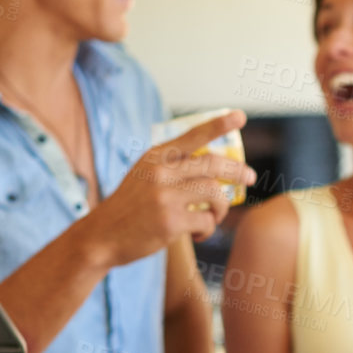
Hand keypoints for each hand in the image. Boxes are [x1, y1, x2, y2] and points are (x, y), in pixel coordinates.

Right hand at [85, 111, 254, 268]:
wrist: (101, 236)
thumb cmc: (130, 207)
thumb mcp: (144, 175)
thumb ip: (171, 167)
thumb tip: (213, 166)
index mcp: (155, 156)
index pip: (192, 135)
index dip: (219, 125)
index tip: (240, 116)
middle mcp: (160, 172)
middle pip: (213, 165)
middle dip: (237, 171)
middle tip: (250, 177)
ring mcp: (165, 196)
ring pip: (214, 193)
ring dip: (221, 207)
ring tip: (214, 215)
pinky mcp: (170, 221)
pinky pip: (206, 221)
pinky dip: (208, 228)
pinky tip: (197, 233)